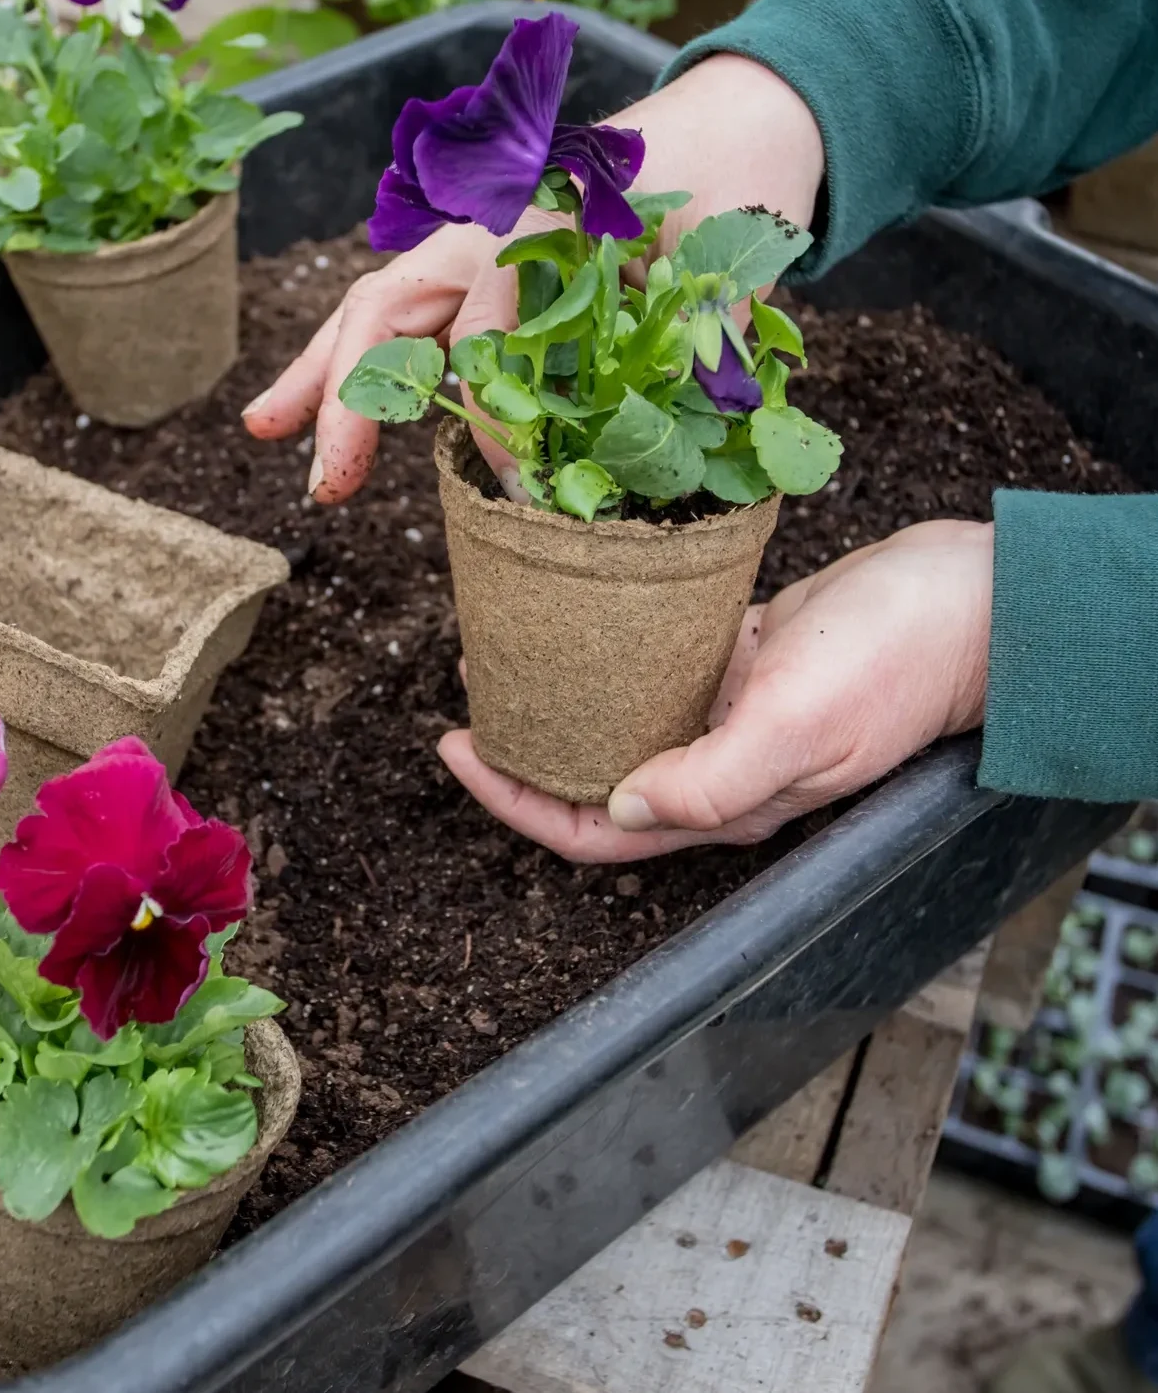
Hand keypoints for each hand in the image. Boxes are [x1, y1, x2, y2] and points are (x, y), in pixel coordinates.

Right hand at [243, 54, 825, 502]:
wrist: (743, 116)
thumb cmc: (739, 176)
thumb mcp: (735, 252)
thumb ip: (700, 337)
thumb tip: (667, 444)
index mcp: (540, 216)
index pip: (487, 331)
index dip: (495, 418)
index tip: (518, 483)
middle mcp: (488, 228)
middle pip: (387, 309)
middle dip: (346, 399)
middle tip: (325, 486)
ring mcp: (477, 247)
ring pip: (376, 310)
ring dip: (320, 376)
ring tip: (268, 433)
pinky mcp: (485, 270)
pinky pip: (406, 318)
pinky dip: (357, 363)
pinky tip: (322, 408)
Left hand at [438, 521, 994, 862]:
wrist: (974, 602)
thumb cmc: (896, 662)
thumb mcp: (799, 724)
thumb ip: (712, 778)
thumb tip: (622, 807)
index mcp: (723, 802)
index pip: (594, 829)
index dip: (516, 802)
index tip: (457, 749)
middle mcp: (715, 768)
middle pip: (593, 779)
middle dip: (523, 751)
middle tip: (471, 696)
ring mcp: (728, 714)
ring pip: (618, 721)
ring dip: (561, 698)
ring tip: (508, 653)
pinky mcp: (741, 661)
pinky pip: (654, 668)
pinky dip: (608, 653)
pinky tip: (578, 619)